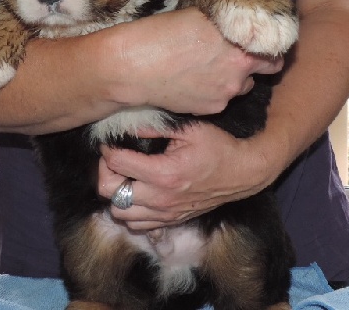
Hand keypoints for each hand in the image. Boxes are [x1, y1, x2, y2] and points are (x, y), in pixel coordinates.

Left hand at [97, 122, 275, 230]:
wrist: (242, 174)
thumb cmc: (217, 147)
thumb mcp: (189, 129)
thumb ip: (155, 127)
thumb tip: (126, 124)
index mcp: (164, 173)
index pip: (117, 164)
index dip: (108, 150)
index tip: (110, 141)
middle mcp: (161, 198)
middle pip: (110, 193)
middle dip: (105, 173)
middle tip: (114, 159)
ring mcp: (165, 213)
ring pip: (119, 213)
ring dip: (116, 194)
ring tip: (125, 176)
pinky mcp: (170, 221)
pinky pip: (136, 225)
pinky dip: (129, 210)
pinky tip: (137, 192)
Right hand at [114, 8, 284, 116]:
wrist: (133, 67)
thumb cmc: (160, 34)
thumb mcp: (198, 16)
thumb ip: (224, 23)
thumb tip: (233, 20)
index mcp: (241, 45)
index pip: (275, 49)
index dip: (271, 44)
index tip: (263, 40)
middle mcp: (239, 72)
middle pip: (266, 70)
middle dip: (257, 63)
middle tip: (242, 54)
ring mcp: (226, 93)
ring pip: (242, 86)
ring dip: (235, 77)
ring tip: (211, 67)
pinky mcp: (210, 108)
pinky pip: (221, 99)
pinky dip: (214, 91)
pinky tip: (195, 80)